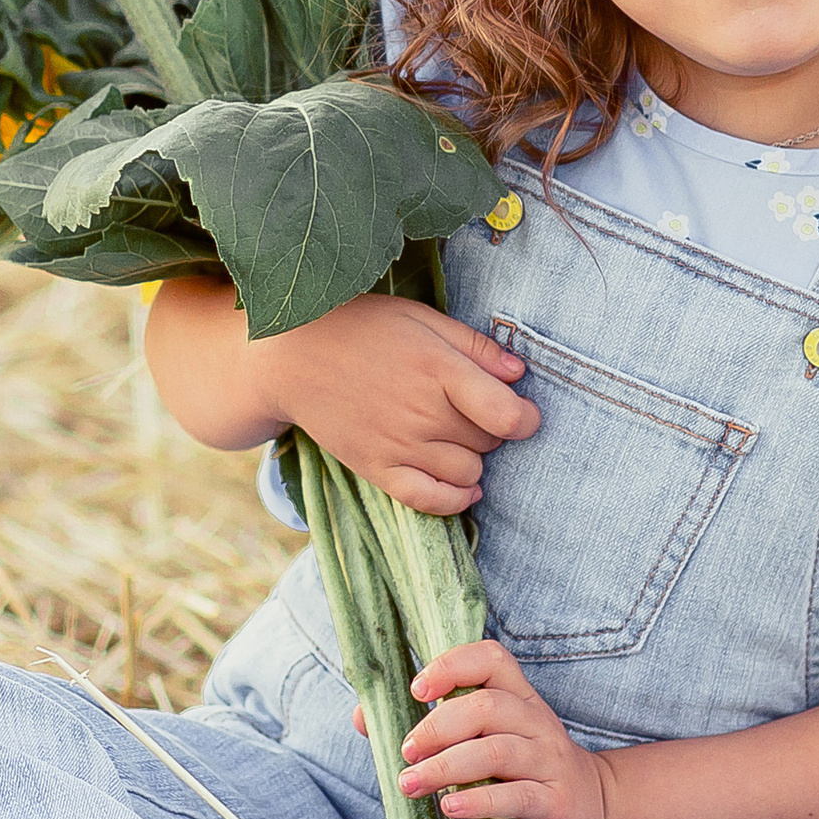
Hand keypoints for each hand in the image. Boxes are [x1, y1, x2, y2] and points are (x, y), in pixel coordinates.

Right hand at [250, 296, 539, 515]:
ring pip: (467, 473)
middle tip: (473, 411)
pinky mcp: (377, 469)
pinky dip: (455, 499)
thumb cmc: (362, 329)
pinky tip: (464, 486)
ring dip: (474, 459)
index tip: (523, 412)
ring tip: (457, 437)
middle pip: (489, 442)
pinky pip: (429, 500)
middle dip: (493, 430)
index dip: (527, 418)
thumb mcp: (421, 318)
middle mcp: (422, 412)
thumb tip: (519, 373)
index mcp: (438, 368)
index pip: (506, 413)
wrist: (291, 357)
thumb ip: (473, 345)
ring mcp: (398, 445)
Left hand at [353, 639, 611, 818]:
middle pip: (486, 707)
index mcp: (519, 699)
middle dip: (437, 726)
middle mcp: (537, 723)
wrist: (596, 815)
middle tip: (406, 751)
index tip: (416, 689)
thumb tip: (363, 719)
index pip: (492, 659)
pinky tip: (449, 809)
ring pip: (497, 751)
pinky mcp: (556, 804)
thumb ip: (434, 729)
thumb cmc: (524, 775)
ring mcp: (550, 763)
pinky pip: (516, 797)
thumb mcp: (486, 744)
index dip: (452, 665)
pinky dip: (478, 801)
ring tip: (410, 784)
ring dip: (446, 767)